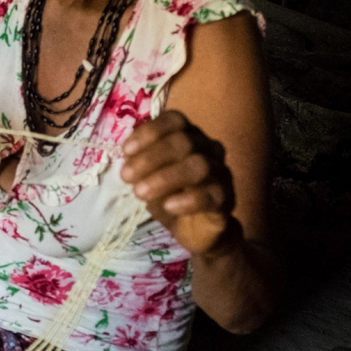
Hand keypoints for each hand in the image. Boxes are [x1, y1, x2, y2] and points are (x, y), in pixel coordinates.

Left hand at [120, 110, 237, 255]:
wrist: (196, 230)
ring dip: (165, 178)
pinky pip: (210, 195)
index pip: (175, 120)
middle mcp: (208, 148)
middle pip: (183, 142)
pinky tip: (168, 206)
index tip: (126, 152)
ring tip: (140, 193)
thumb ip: (141, 162)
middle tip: (126, 177)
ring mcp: (220, 172)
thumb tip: (129, 156)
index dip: (149, 132)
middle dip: (150, 158)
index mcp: (189, 136)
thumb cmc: (171, 196)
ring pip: (199, 166)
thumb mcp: (149, 177)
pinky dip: (186, 199)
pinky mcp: (225, 199)